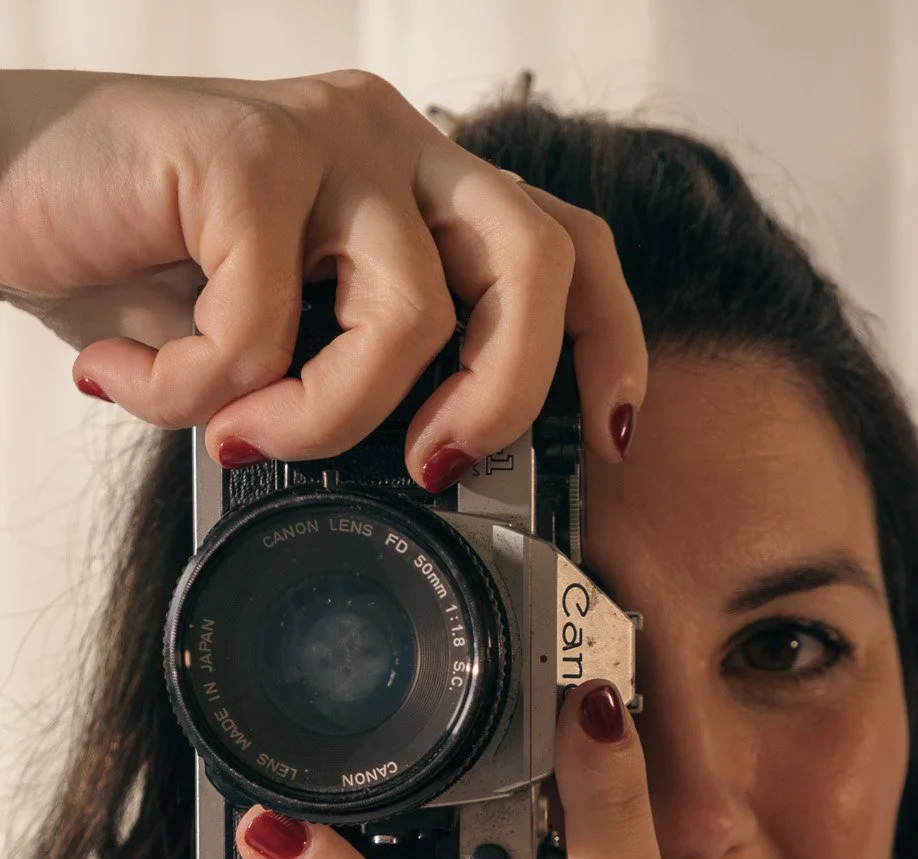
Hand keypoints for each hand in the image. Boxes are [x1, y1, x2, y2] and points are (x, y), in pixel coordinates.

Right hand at [0, 67, 644, 476]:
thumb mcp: (274, 336)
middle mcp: (389, 144)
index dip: (606, 344)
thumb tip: (422, 483)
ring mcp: (323, 136)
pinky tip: (134, 373)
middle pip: (536, 260)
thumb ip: (351, 376)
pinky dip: (197, 389)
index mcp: (415, 186)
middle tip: (428, 467)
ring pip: (409, 309)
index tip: (606, 439)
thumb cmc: (131, 262)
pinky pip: (265, 324)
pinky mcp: (241, 148)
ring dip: (324, 414)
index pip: (565, 245)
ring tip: (237, 431)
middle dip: (503, 394)